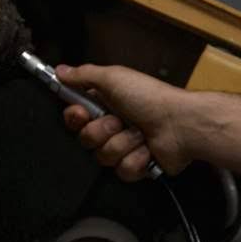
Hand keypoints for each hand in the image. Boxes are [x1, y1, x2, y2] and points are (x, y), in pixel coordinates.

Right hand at [57, 64, 190, 180]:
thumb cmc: (150, 98)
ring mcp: (126, 148)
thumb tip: (61, 71)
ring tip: (140, 134)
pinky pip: (123, 171)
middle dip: (102, 131)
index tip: (81, 114)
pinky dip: (136, 159)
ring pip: (104, 157)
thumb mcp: (113, 77)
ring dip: (123, 144)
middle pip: (86, 140)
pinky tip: (148, 149)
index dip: (75, 118)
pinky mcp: (139, 166)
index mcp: (105, 105)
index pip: (75, 118)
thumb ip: (84, 75)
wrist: (180, 124)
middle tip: (120, 121)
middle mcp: (114, 127)